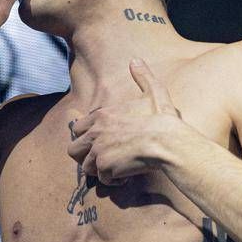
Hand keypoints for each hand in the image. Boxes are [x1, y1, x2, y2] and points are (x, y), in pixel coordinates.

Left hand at [67, 58, 191, 184]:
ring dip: (101, 171)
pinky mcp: (105, 167)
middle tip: (103, 160)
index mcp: (103, 115)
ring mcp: (98, 151)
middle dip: (86, 157)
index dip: (87, 137)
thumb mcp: (154, 92)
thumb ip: (143, 77)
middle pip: (73, 150)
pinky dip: (113, 181)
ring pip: (87, 167)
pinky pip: (103, 180)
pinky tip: (127, 177)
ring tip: (117, 170)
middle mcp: (95, 133)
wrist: (168, 142)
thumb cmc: (162, 119)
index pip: (78, 128)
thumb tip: (136, 60)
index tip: (101, 143)